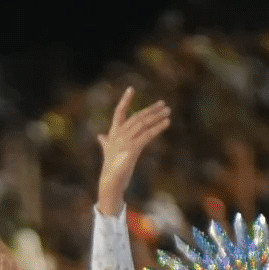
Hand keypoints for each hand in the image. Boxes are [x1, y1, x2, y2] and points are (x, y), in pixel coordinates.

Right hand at [96, 88, 170, 216]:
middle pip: (136, 117)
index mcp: (113, 133)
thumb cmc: (110, 167)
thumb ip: (104, 142)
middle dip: (151, 110)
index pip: (118, 112)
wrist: (110, 181)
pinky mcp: (133, 148)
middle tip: (163, 104)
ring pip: (143, 124)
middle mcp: (118, 134)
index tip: (131, 89)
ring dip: (157, 116)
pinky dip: (158, 127)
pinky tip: (166, 123)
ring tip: (168, 111)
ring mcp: (125, 141)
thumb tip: (100, 136)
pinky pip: (148, 134)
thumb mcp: (107, 151)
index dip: (125, 100)